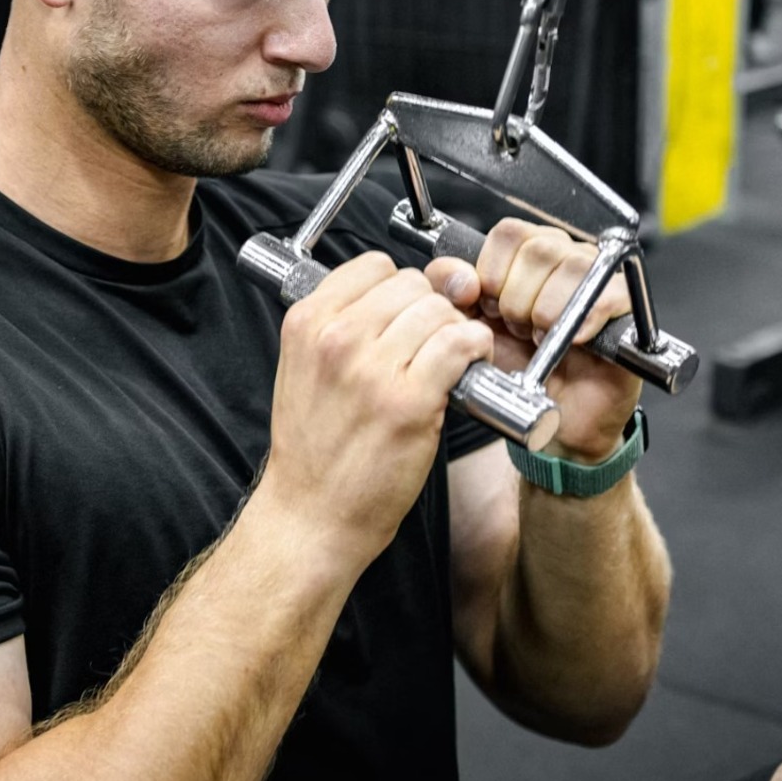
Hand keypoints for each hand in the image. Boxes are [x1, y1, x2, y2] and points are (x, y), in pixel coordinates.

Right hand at [260, 252, 493, 567]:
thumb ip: (347, 322)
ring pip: (440, 311)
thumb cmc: (314, 449)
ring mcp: (373, 368)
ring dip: (454, 332)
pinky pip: (461, 344)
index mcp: (306, 322)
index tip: (404, 316)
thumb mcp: (306, 368)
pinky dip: (475, 350)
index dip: (399, 289)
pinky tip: (466, 370)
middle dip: (429, 310)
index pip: (373, 265)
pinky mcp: (410, 401)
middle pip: (412, 284)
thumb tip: (416, 287)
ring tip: (448, 362)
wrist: (311, 515)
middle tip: (429, 345)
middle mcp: (337, 338)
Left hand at [424, 219, 640, 462]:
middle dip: (516, 299)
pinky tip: (571, 342)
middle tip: (518, 329)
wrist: (550, 417)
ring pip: (570, 267)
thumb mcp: (467, 327)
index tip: (488, 307)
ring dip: (546, 312)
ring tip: (543, 338)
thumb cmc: (516, 368)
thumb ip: (447, 290)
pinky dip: (582, 322)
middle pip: (538, 248)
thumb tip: (460, 278)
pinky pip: (606, 294)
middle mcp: (564, 256)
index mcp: (527, 254)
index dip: (492, 273)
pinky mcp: (625, 304)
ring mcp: (599, 276)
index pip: (509, 233)